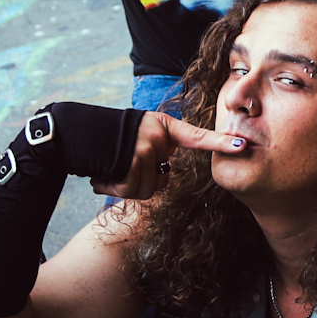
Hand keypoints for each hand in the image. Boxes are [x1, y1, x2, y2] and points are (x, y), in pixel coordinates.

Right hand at [91, 112, 247, 200]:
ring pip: (144, 188)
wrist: (73, 131)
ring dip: (123, 186)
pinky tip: (100, 173)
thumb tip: (164, 176)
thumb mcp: (140, 135)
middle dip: (138, 181)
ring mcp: (142, 148)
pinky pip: (127, 190)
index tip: (243, 145)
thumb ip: (158, 149)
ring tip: (109, 167)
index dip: (220, 143)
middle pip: (160, 181)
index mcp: (164, 127)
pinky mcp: (126, 161)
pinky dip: (111, 187)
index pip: (196, 137)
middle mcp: (157, 136)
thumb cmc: (107, 139)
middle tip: (120, 165)